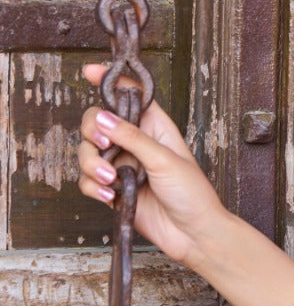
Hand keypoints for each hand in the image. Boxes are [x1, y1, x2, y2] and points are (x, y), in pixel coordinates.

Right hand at [76, 63, 225, 266]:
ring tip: (111, 181)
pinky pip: (87, 181)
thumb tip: (102, 117)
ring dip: (92, 166)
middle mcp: (136, 143)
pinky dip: (92, 187)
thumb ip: (132, 137)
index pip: (129, 96)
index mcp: (155, 127)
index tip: (88, 71)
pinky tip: (109, 196)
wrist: (193, 233)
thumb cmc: (192, 193)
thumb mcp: (165, 160)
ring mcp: (122, 166)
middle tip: (104, 147)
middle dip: (92, 134)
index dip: (109, 82)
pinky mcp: (112, 190)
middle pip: (96, 124)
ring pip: (87, 154)